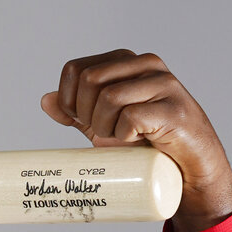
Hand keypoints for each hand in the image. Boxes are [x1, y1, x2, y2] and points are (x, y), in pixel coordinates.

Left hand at [41, 50, 231, 231]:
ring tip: (120, 138)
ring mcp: (164, 84)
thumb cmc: (144, 144)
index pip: (75, 69)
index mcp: (125, 62)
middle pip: (88, 80)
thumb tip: (46, 100)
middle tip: (102, 132)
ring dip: (104, 127)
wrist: (185, 169)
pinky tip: (137, 141)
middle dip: (84, 113)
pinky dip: (123, 136)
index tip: (80, 120)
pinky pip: (130, 117)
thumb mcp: (102, 125)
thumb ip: (76, 112)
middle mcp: (145, 65)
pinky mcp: (175, 109)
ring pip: (108, 98)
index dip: (67, 99)